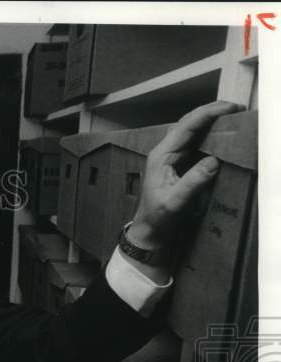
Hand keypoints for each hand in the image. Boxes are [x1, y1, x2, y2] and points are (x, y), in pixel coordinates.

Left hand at [129, 100, 243, 250]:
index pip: (185, 127)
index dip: (206, 114)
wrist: (150, 228)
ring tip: (232, 116)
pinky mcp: (179, 162)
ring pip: (192, 130)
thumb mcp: (175, 201)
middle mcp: (165, 151)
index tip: (228, 109)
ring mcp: (171, 156)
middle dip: (211, 112)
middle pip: (188, 123)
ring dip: (211, 121)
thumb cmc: (158, 216)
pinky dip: (209, 134)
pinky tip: (222, 133)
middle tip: (235, 108)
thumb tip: (213, 161)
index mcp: (161, 155)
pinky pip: (195, 142)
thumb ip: (193, 182)